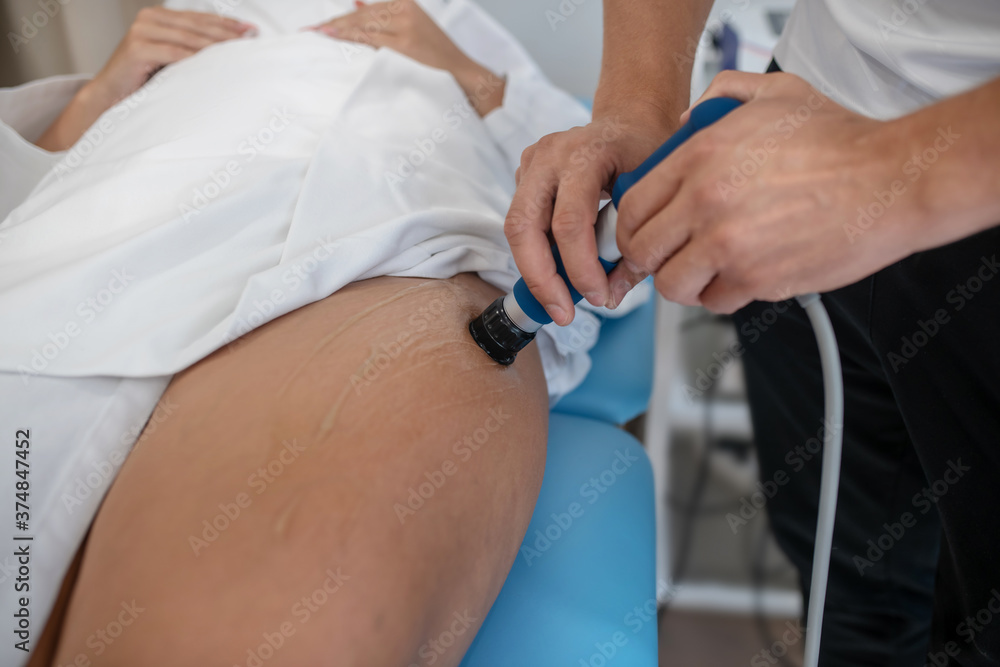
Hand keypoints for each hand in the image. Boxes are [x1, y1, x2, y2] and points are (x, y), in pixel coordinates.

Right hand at [37, 8, 254, 150]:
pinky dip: (195, 58)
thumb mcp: (171, 57)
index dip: (226, 23)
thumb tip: (229, 47)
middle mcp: (149, 18)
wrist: (111, 94)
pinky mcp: (137, 48)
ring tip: (237, 51)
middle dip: (226, 32)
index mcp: (159, 16)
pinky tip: (213, 63)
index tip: (250, 29)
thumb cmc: (144, 79)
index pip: (199, 18)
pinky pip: (174, 53)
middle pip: (197, 25)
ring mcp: (141, 31)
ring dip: (216, 45)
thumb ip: (191, 47)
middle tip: (250, 37)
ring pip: (188, 38)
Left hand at [308, 0, 503, 114]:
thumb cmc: (437, 61)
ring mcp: (404, 26)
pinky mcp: (405, 43)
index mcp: (405, 4)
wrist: (464, 76)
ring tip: (315, 36)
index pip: (364, 11)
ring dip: (337, 30)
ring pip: (361, 24)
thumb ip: (385, 21)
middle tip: (309, 32)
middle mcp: (404, 9)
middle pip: (359, 16)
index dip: (340, 19)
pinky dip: (350, 36)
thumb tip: (357, 5)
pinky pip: (370, 37)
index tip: (320, 27)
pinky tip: (333, 35)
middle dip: (333, 25)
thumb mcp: (412, 32)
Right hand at [504, 110, 676, 324]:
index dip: (579, 268)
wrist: (632, 121)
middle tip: (562, 312)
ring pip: (516, 227)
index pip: (570, 221)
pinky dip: (538, 252)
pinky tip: (560, 269)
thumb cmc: (647, 153)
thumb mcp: (653, 195)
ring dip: (536, 270)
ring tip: (559, 301)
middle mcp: (550, 154)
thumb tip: (609, 296)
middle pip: (525, 226)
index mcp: (587, 153)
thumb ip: (635, 247)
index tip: (598, 296)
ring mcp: (532, 161)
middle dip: (541, 278)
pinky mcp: (525, 173)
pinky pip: (522, 221)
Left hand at [611, 70, 915, 313]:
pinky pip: (714, 302)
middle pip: (641, 250)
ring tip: (703, 270)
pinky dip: (722, 295)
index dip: (632, 226)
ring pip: (672, 284)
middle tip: (667, 257)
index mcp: (700, 157)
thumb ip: (722, 96)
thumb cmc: (841, 142)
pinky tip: (740, 276)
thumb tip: (685, 120)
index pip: (632, 206)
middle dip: (650, 259)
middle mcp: (706, 202)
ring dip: (683, 281)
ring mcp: (728, 245)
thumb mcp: (776, 93)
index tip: (643, 233)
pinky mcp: (756, 280)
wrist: (892, 180)